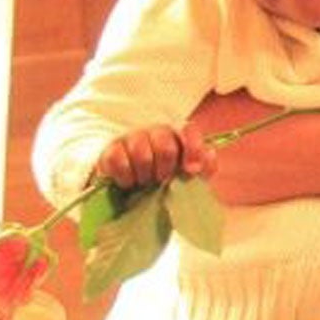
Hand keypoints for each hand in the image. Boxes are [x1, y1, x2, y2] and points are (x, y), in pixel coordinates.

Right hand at [95, 122, 213, 187]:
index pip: (189, 130)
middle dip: (165, 170)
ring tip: (145, 182)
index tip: (191, 170)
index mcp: (178, 135)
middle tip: (162, 180)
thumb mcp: (187, 175)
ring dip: (145, 175)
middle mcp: (156, 132)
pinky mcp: (111, 149)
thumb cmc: (164, 178)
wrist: (129, 190)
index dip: (193, 149)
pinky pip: (118, 161)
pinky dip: (126, 177)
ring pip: (141, 154)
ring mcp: (132, 137)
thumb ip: (205, 166)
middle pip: (165, 147)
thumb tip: (208, 154)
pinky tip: (128, 182)